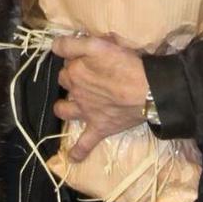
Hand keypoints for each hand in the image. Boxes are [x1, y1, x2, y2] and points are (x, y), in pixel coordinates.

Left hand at [52, 35, 148, 161]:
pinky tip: (72, 158)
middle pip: (65, 81)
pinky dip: (78, 152)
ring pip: (64, 110)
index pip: (66, 60)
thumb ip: (74, 43)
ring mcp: (85, 112)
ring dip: (64, 107)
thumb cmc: (127, 64)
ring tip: (69, 105)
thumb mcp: (99, 44)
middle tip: (90, 74)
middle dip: (72, 77)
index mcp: (75, 71)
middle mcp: (76, 91)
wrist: (147, 91)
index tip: (87, 55)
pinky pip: (84, 144)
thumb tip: (55, 45)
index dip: (76, 57)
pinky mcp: (98, 128)